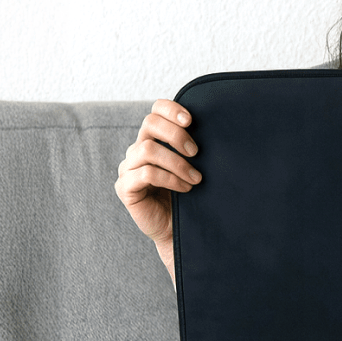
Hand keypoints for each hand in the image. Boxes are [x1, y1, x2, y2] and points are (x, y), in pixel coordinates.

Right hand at [114, 99, 200, 280]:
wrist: (179, 230)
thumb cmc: (189, 196)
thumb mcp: (194, 167)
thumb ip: (195, 148)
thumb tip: (216, 129)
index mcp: (153, 140)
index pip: (155, 111)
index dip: (171, 109)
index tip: (191, 120)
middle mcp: (137, 150)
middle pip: (149, 124)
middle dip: (176, 134)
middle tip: (196, 152)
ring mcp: (128, 169)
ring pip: (148, 150)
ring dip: (177, 163)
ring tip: (196, 178)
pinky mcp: (125, 188)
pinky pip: (146, 173)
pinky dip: (170, 179)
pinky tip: (185, 188)